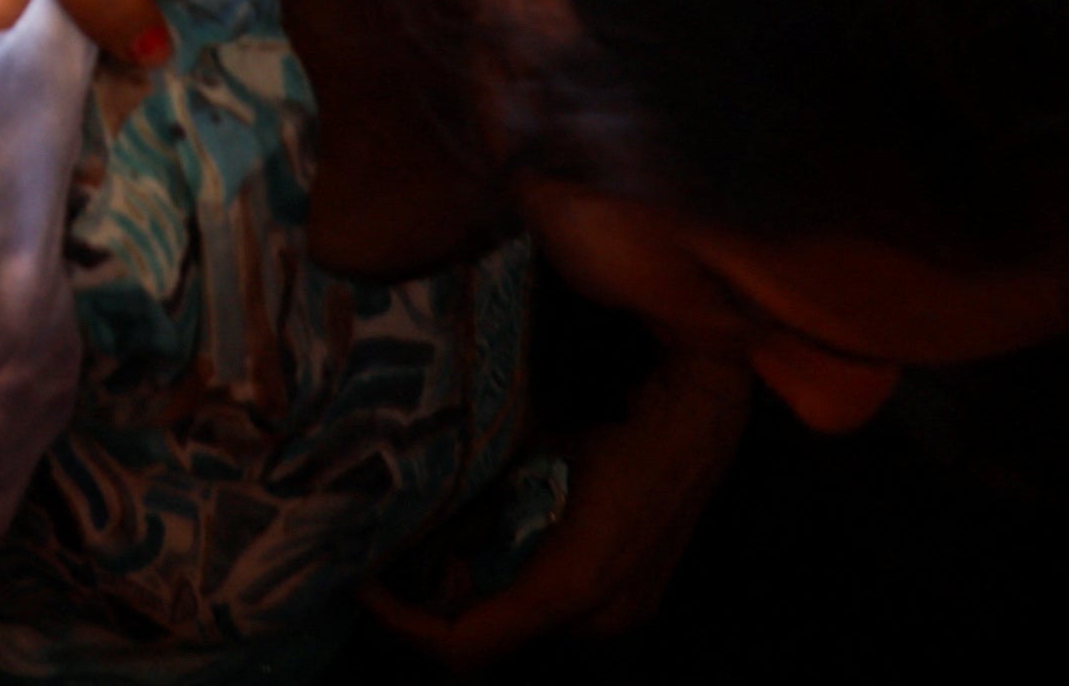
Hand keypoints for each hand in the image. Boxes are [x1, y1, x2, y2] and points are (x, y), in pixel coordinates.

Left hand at [371, 348, 750, 661]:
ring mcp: (617, 616)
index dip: (406, 623)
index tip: (367, 586)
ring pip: (518, 628)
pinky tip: (496, 545)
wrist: (701, 425)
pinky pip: (547, 611)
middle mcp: (595, 619)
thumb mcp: (531, 458)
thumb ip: (482, 496)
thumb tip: (418, 505)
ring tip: (446, 550)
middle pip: (489, 643)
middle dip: (437, 610)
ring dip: (475, 598)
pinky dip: (511, 587)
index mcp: (568, 589)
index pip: (466, 643)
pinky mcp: (626, 602)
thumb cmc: (615, 431)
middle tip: (401, 563)